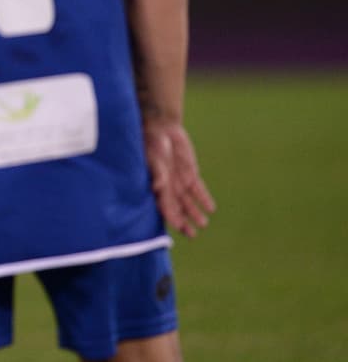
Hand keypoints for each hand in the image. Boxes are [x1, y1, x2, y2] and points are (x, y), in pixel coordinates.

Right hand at [144, 120, 215, 236]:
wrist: (161, 126)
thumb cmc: (151, 141)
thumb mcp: (153, 156)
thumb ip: (157, 172)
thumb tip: (156, 187)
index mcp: (157, 184)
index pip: (165, 205)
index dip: (171, 216)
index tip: (178, 227)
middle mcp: (168, 185)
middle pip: (176, 207)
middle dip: (183, 221)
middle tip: (192, 234)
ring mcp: (179, 180)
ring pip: (188, 201)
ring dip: (194, 212)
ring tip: (203, 224)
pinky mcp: (190, 173)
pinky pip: (198, 189)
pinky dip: (203, 198)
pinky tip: (210, 208)